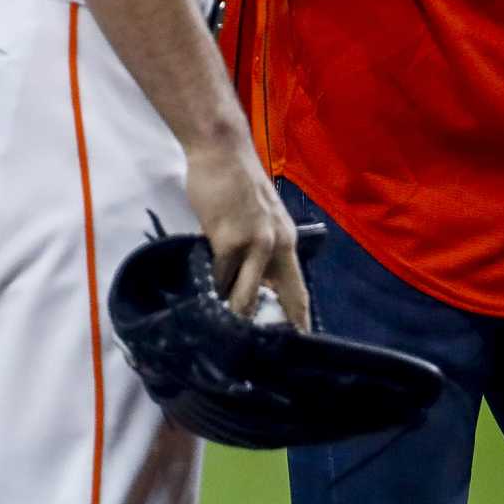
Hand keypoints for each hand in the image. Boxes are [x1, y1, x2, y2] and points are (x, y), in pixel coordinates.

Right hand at [185, 137, 310, 328]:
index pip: (298, 290)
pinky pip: (219, 278)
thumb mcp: (261, 220)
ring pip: (244, 295)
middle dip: (266, 327)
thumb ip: (260, 252)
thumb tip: (251, 286)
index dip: (299, 320)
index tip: (298, 345)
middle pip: (278, 299)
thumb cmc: (237, 185)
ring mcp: (255, 243)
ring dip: (232, 311)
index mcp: (287, 241)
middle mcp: (278, 245)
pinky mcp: (228, 241)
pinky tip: (205, 293)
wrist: (222, 152)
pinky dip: (211, 288)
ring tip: (223, 328)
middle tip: (256, 351)